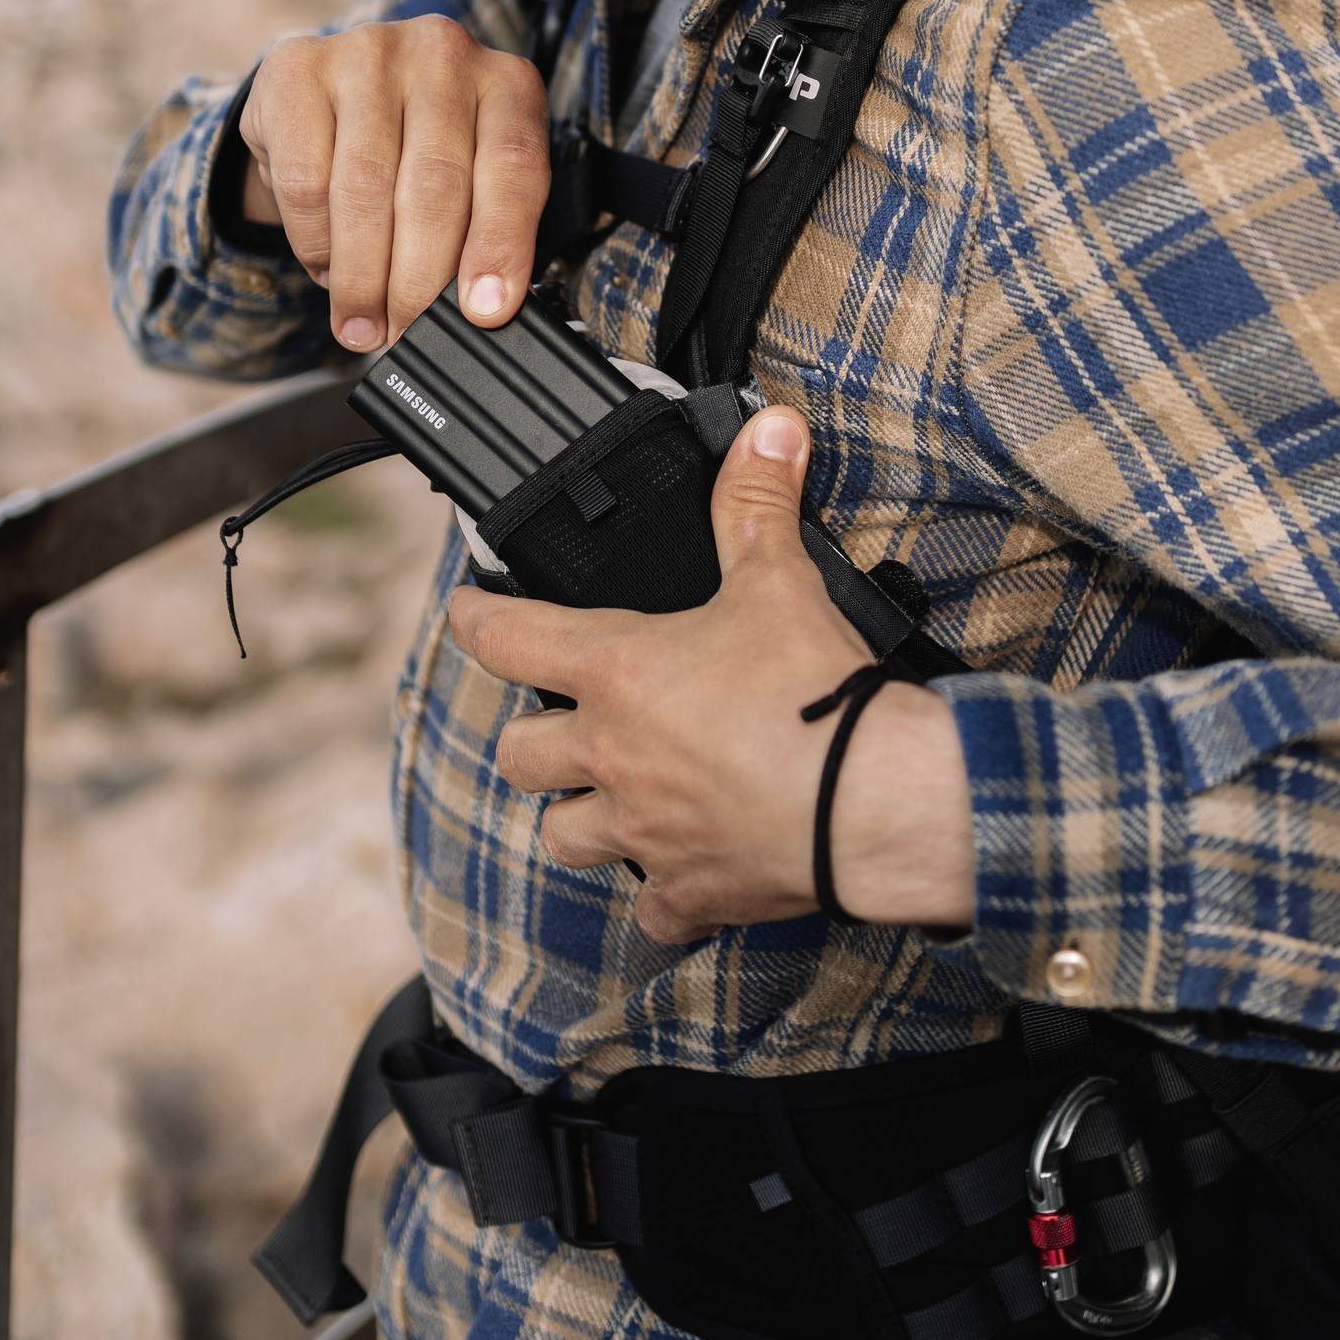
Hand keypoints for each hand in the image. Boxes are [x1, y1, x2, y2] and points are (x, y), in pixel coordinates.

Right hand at [237, 17, 548, 351]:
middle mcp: (443, 53)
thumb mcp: (472, 177)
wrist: (333, 95)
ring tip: (362, 326)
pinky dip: (315, 242)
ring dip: (362, 277)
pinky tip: (326, 268)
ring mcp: (368, 53)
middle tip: (405, 332)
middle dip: (418, 281)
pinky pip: (306, 181)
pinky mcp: (298, 69)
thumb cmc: (419, 150)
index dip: (500, 246)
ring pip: (365, 189)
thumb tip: (479, 312)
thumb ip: (486, 228)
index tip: (484, 311)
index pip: (515, 169)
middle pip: (435, 186)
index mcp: (507, 84)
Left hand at [445, 406, 974, 945]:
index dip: (477, 618)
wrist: (871, 802)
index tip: (468, 611)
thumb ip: (759, 503)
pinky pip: (651, 910)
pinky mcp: (691, 891)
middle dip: (532, 738)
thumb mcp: (781, 581)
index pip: (507, 638)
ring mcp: (644, 831)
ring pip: (563, 837)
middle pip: (520, 755)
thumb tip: (770, 430)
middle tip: (562, 721)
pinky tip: (687, 873)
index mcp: (618, 673)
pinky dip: (663, 896)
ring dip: (579, 817)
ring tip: (612, 798)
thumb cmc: (816, 692)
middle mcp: (611, 757)